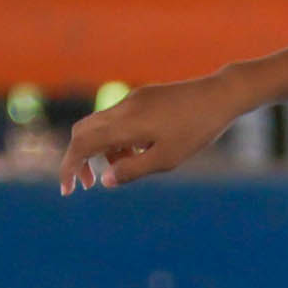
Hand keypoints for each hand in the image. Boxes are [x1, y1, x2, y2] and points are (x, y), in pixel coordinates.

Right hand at [61, 74, 242, 190]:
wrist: (220, 95)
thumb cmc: (196, 130)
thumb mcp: (166, 159)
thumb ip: (132, 170)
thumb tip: (104, 181)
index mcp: (126, 124)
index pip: (82, 145)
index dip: (69, 168)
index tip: (68, 191)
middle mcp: (123, 108)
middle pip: (82, 131)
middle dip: (79, 159)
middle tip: (89, 184)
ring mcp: (133, 100)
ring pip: (100, 125)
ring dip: (102, 150)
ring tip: (125, 168)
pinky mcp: (143, 97)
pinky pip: (117, 118)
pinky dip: (116, 138)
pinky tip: (139, 149)